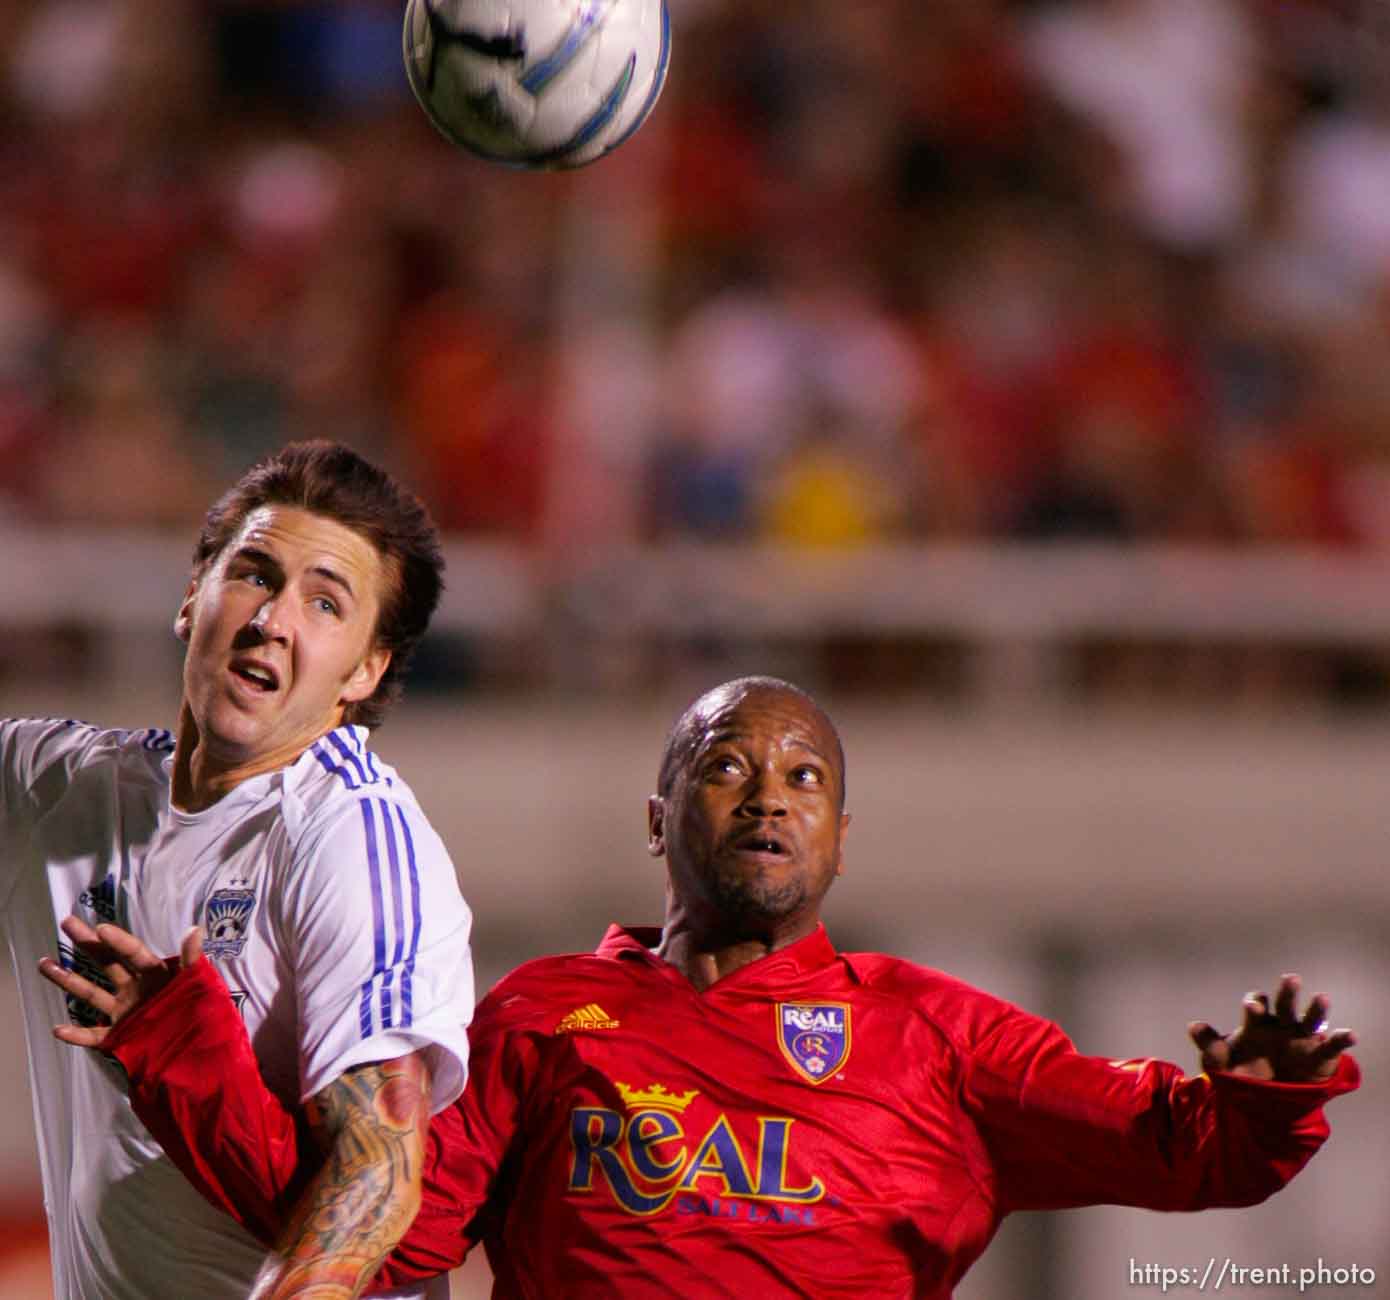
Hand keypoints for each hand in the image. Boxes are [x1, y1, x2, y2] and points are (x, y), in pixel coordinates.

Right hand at [38, 917, 203, 1048]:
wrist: (201, 1052)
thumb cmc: (204, 1013)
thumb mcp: (200, 984)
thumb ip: (193, 959)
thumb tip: (195, 929)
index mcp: (155, 974)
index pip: (133, 952)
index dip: (118, 940)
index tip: (100, 927)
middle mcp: (135, 989)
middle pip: (107, 962)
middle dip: (87, 943)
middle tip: (67, 922)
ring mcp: (124, 1012)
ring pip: (91, 994)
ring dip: (67, 980)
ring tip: (44, 963)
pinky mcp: (119, 1037)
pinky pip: (93, 1035)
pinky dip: (76, 1035)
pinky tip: (57, 1029)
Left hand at [1188, 973, 1355, 1082]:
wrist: (1266, 1099)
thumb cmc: (1242, 1071)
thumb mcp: (1222, 1063)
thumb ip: (1210, 1046)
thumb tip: (1193, 1025)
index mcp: (1256, 1022)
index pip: (1256, 1005)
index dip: (1255, 1004)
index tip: (1252, 1008)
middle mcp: (1281, 1024)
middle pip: (1284, 1003)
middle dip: (1287, 992)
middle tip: (1290, 979)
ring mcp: (1302, 1038)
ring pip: (1311, 1018)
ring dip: (1316, 1008)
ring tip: (1322, 998)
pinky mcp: (1321, 1055)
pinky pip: (1333, 1045)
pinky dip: (1342, 1038)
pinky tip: (1350, 1035)